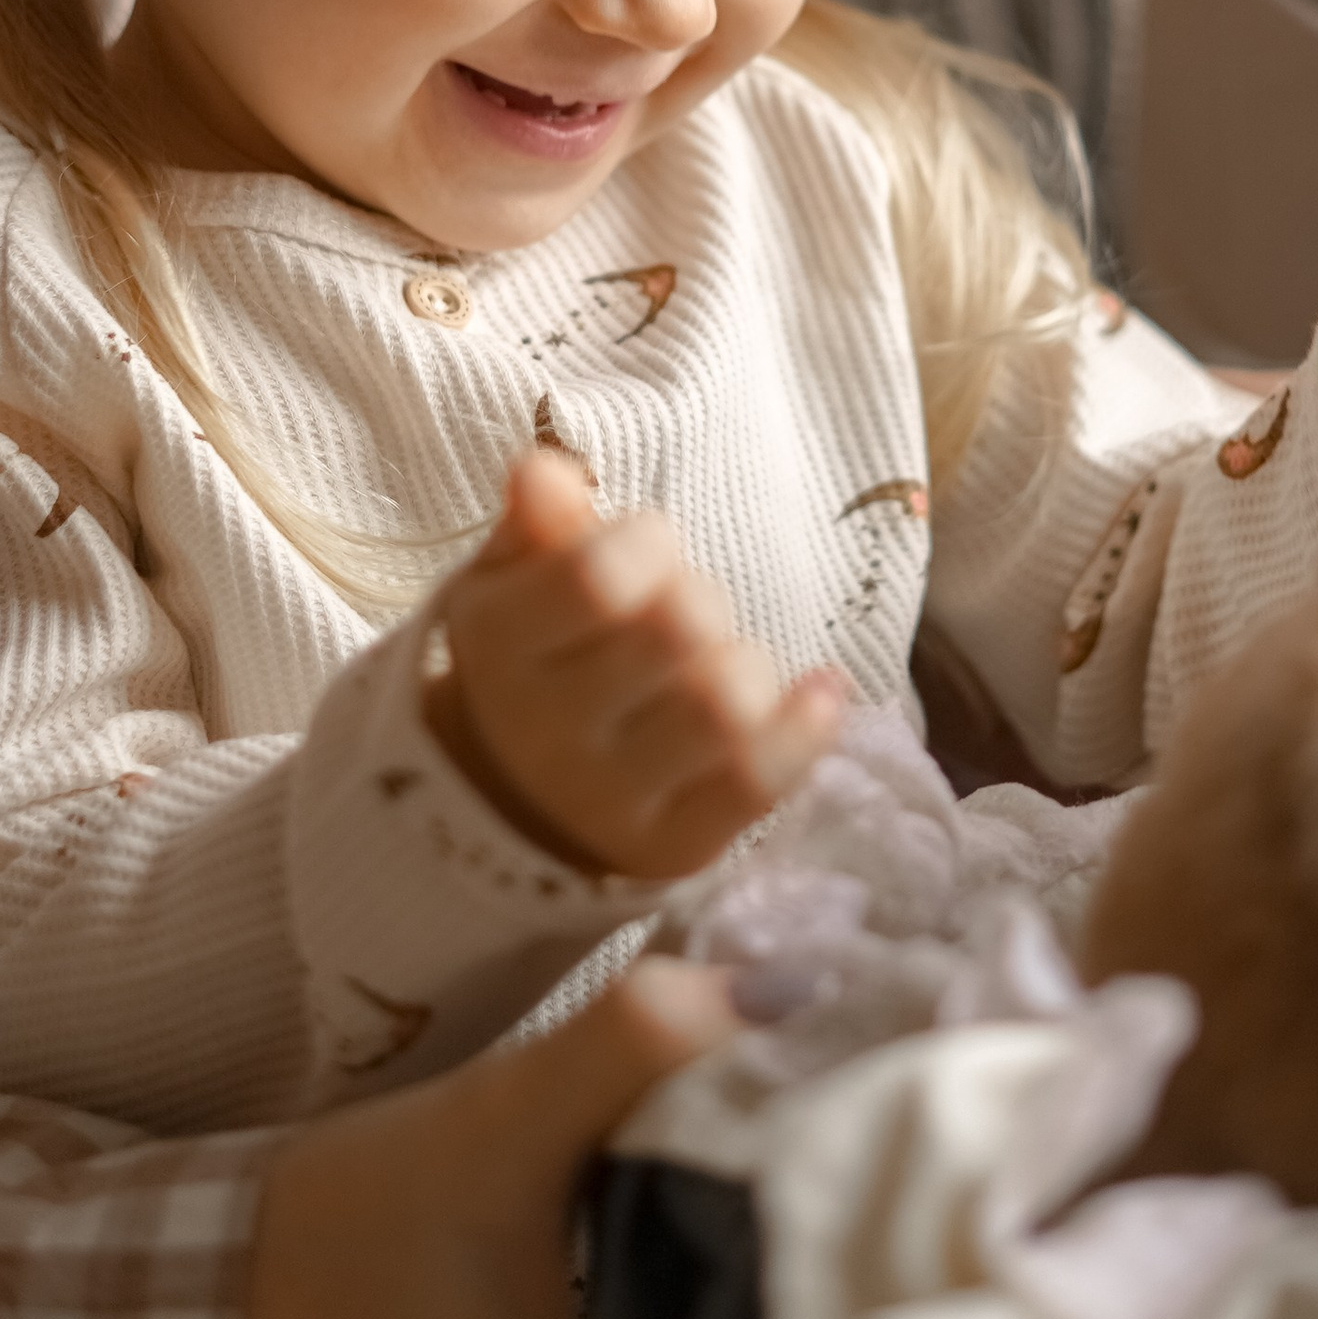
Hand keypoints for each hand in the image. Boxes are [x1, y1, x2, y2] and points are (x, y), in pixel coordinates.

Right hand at [427, 448, 843, 878]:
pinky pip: (762, 779)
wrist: (519, 796)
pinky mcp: (675, 848)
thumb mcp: (517, 581)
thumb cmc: (537, 660)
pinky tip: (818, 690)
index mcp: (500, 649)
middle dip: (700, 598)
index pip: (596, 580)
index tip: (648, 546)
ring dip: (746, 662)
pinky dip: (808, 723)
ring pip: (725, 704)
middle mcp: (546, 733)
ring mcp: (611, 801)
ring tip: (722, 662)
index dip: (647, 541)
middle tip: (685, 610)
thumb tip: (547, 471)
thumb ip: (537, 522)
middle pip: (675, 631)